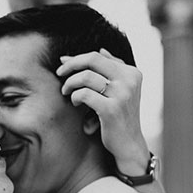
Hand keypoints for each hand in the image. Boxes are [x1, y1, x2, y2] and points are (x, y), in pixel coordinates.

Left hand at [56, 49, 149, 176]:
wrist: (129, 144)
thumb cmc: (120, 116)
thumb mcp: (121, 89)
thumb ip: (112, 70)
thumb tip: (99, 48)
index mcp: (132, 72)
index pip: (99, 56)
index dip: (78, 58)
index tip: (64, 64)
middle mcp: (130, 80)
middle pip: (92, 60)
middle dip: (71, 65)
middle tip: (59, 73)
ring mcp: (122, 94)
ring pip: (86, 76)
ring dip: (71, 83)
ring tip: (67, 92)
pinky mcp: (112, 109)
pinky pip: (84, 94)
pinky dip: (75, 97)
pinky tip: (76, 102)